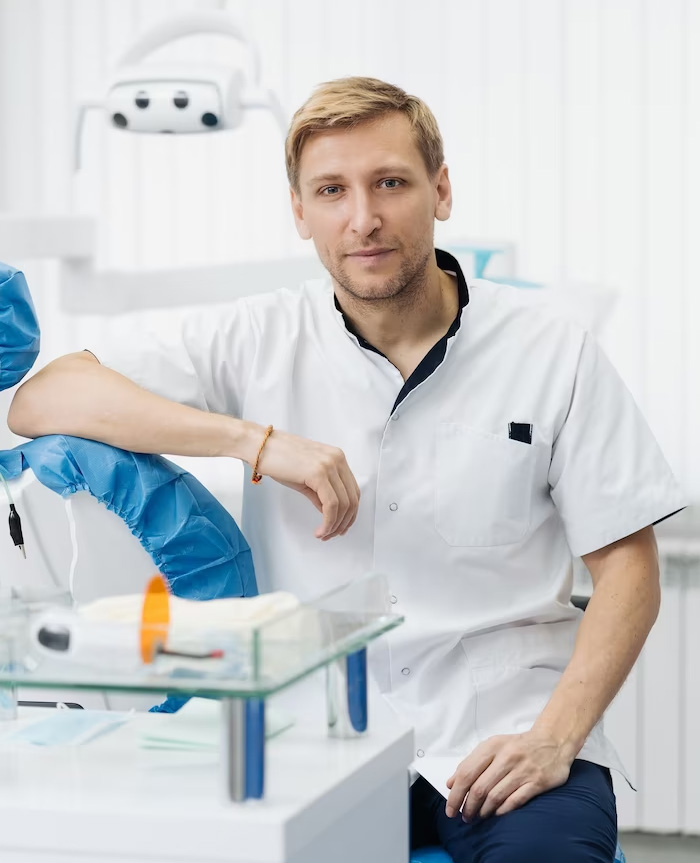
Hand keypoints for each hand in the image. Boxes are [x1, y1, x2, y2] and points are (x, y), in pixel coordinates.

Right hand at [250, 426, 360, 540]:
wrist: (259, 445)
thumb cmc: (278, 458)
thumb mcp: (307, 476)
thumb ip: (322, 493)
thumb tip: (330, 512)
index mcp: (337, 458)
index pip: (353, 491)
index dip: (350, 513)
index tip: (340, 526)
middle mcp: (337, 459)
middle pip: (352, 499)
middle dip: (344, 523)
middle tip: (331, 535)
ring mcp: (329, 465)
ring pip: (343, 504)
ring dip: (334, 525)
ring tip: (323, 534)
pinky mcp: (318, 473)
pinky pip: (331, 505)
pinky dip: (328, 522)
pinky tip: (320, 530)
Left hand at [444, 730, 573, 820]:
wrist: (552, 742)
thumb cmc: (517, 746)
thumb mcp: (493, 747)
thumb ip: (471, 763)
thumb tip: (451, 783)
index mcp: (492, 746)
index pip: (467, 772)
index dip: (456, 793)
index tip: (450, 808)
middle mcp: (506, 757)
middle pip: (479, 788)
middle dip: (468, 806)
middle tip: (464, 816)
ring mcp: (522, 770)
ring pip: (495, 797)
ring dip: (483, 811)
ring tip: (478, 816)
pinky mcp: (536, 783)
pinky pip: (514, 801)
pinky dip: (502, 810)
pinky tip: (496, 813)